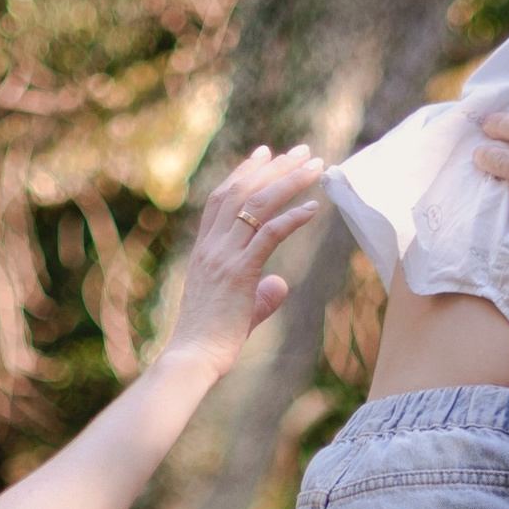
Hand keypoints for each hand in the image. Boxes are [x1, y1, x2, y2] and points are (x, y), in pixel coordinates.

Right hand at [160, 146, 324, 374]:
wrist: (194, 357)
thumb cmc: (212, 340)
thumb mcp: (238, 308)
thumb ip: (260, 292)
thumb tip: (280, 285)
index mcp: (205, 249)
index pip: (222, 198)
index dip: (244, 172)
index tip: (265, 152)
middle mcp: (212, 246)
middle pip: (242, 191)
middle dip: (274, 166)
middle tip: (302, 151)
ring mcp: (224, 257)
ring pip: (258, 204)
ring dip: (289, 181)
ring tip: (315, 166)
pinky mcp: (240, 273)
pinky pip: (269, 235)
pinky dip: (293, 217)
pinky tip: (314, 208)